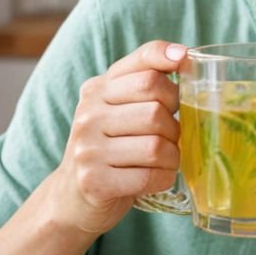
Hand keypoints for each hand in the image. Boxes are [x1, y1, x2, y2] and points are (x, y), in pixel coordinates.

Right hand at [49, 39, 186, 235]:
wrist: (71, 198)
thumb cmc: (110, 149)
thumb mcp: (119, 110)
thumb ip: (145, 85)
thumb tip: (184, 56)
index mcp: (97, 89)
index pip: (142, 64)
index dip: (167, 59)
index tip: (184, 60)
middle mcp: (88, 113)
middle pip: (156, 108)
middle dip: (174, 126)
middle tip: (169, 138)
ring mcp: (88, 148)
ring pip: (156, 145)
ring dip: (172, 157)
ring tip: (163, 161)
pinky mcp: (94, 181)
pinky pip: (150, 176)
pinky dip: (163, 178)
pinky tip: (155, 178)